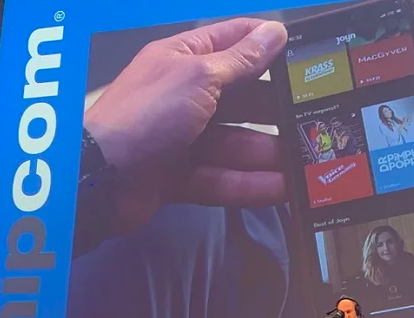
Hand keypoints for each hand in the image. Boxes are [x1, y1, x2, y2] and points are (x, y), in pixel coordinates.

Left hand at [83, 18, 287, 234]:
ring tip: (305, 164)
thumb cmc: (148, 114)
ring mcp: (183, 139)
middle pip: (241, 100)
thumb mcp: (198, 77)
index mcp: (184, 60)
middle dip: (275, 110)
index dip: (267, 45)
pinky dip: (249, 185)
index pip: (232, 42)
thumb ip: (240, 61)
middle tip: (313, 119)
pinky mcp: (181, 177)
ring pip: (234, 145)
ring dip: (267, 155)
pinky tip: (281, 190)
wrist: (100, 178)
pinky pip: (221, 178)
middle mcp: (186, 97)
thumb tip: (275, 32)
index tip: (304, 56)